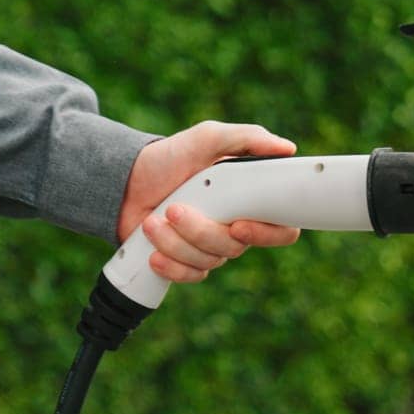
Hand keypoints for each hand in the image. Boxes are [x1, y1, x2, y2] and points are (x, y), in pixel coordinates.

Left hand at [117, 121, 302, 282]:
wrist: (126, 181)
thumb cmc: (170, 158)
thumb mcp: (208, 138)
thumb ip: (248, 138)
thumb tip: (287, 148)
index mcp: (249, 201)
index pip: (282, 230)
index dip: (267, 234)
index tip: (239, 225)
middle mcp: (235, 227)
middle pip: (235, 248)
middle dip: (201, 232)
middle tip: (175, 210)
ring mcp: (210, 247)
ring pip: (209, 261)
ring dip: (176, 243)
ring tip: (153, 222)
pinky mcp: (187, 262)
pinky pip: (190, 276)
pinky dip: (170, 266)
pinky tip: (153, 253)